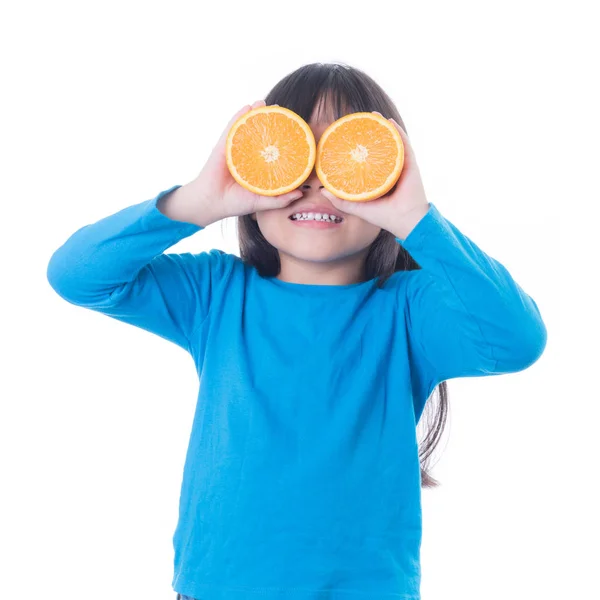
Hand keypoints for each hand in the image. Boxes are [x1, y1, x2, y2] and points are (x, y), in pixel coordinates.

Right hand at [180, 100, 303, 225]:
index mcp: (256, 166)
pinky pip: (232, 128)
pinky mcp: (223, 146)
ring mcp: (234, 148)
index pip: (271, 150)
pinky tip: (247, 107)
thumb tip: (300, 194)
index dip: (281, 140)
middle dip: (270, 121)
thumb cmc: (235, 203)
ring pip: (246, 127)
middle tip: (282, 110)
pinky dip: (239, 116)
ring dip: (255, 113)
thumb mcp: (262, 202)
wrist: (212, 203)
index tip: (294, 130)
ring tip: (264, 102)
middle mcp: (246, 155)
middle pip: (259, 135)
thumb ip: (280, 199)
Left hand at [320, 113, 429, 238]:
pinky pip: (403, 143)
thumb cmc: (383, 215)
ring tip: (373, 115)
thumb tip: (321, 190)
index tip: (347, 137)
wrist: (405, 220)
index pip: (368, 160)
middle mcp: (390, 170)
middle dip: (370, 133)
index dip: (359, 148)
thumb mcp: (357, 206)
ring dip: (383, 127)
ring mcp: (401, 165)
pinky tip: (389, 121)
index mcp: (379, 179)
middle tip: (359, 122)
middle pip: (379, 147)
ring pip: (391, 142)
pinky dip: (397, 131)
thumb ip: (340, 200)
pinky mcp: (410, 164)